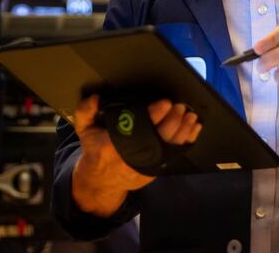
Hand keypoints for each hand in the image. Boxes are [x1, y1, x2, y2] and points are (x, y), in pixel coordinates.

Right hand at [70, 94, 201, 216]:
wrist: (101, 181)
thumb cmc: (96, 150)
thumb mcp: (85, 130)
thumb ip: (85, 111)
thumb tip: (95, 97)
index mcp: (114, 145)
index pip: (139, 127)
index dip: (154, 114)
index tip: (165, 102)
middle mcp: (133, 157)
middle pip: (159, 136)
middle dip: (172, 120)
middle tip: (180, 106)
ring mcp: (146, 165)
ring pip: (170, 146)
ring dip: (183, 129)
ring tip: (190, 115)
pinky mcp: (156, 169)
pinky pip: (175, 154)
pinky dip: (187, 140)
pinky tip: (194, 128)